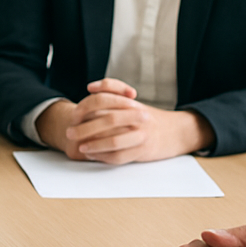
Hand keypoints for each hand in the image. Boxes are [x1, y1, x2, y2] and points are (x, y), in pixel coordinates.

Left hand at [37, 79, 214, 163]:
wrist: (175, 131)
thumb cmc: (146, 116)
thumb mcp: (131, 101)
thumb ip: (112, 91)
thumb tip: (91, 89)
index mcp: (131, 102)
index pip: (105, 99)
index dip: (86, 106)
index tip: (74, 114)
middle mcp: (137, 116)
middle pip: (108, 120)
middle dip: (85, 128)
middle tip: (70, 133)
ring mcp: (142, 134)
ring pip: (114, 141)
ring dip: (94, 145)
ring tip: (81, 147)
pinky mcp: (143, 151)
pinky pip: (121, 157)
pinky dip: (104, 157)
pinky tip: (94, 156)